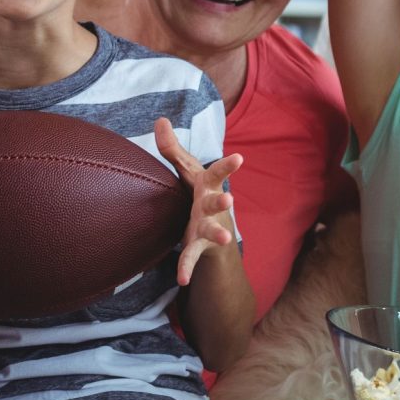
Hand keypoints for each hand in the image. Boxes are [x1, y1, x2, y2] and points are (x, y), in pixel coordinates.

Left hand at [156, 117, 243, 285]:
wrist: (213, 230)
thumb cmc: (198, 194)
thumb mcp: (187, 172)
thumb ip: (173, 149)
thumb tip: (160, 119)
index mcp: (207, 186)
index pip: (217, 173)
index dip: (228, 167)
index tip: (240, 159)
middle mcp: (211, 206)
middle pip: (217, 203)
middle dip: (222, 202)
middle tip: (229, 201)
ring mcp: (207, 227)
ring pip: (212, 231)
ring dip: (219, 235)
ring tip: (225, 239)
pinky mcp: (198, 245)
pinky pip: (192, 257)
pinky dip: (187, 267)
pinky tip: (182, 279)